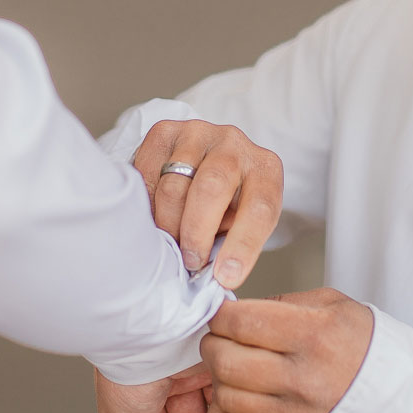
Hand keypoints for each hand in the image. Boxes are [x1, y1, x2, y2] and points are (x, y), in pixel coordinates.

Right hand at [132, 119, 282, 288]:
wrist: (206, 160)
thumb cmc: (228, 202)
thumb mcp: (241, 223)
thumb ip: (232, 244)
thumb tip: (215, 280)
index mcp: (265, 168)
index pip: (260, 207)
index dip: (243, 245)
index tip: (226, 276)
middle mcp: (234, 143)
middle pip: (212, 188)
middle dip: (196, 232)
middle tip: (189, 260)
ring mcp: (197, 133)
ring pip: (174, 185)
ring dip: (168, 224)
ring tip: (170, 242)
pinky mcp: (165, 131)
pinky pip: (147, 173)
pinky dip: (146, 204)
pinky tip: (155, 216)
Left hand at [200, 288, 374, 412]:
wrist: (400, 400)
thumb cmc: (367, 349)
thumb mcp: (334, 306)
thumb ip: (283, 303)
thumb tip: (238, 309)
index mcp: (315, 335)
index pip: (241, 321)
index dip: (221, 315)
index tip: (224, 314)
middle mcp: (303, 377)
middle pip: (225, 360)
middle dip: (212, 345)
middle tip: (222, 340)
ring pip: (224, 396)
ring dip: (217, 379)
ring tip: (232, 369)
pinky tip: (233, 400)